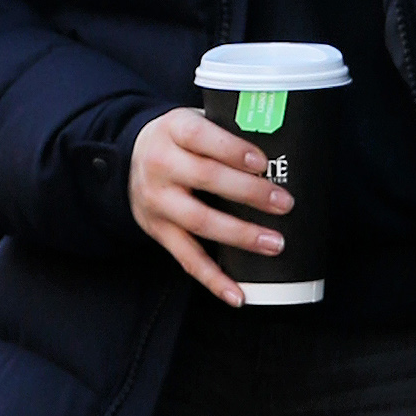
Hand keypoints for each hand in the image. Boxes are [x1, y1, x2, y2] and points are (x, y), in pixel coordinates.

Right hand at [130, 107, 291, 306]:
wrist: (129, 158)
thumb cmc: (182, 139)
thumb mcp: (196, 121)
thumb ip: (228, 131)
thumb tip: (284, 146)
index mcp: (175, 130)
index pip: (202, 137)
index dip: (233, 150)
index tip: (263, 162)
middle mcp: (161, 165)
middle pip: (206, 179)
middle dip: (249, 192)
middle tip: (285, 203)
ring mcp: (158, 201)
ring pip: (199, 221)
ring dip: (240, 235)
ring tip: (275, 243)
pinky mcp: (158, 230)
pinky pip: (186, 258)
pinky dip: (213, 278)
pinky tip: (238, 294)